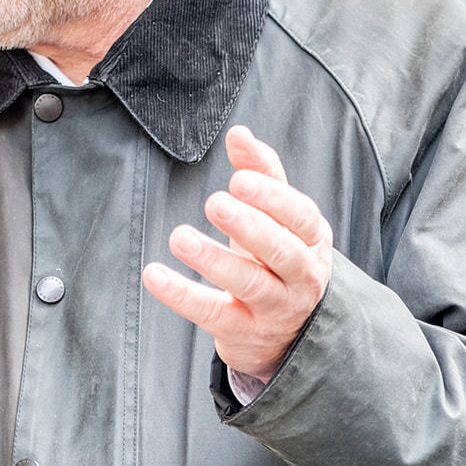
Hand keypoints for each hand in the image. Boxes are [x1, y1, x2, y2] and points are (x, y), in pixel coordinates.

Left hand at [141, 125, 332, 382]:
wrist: (289, 332)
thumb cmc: (277, 258)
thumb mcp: (277, 218)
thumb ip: (262, 173)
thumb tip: (239, 133)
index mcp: (311, 241)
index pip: (301, 217)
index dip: (273, 198)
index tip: (239, 179)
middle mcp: (301, 277)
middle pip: (282, 252)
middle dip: (249, 226)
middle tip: (215, 202)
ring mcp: (275, 308)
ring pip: (249, 284)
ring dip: (213, 260)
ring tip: (179, 236)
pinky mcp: (243, 332)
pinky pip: (212, 313)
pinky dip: (181, 295)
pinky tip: (154, 275)